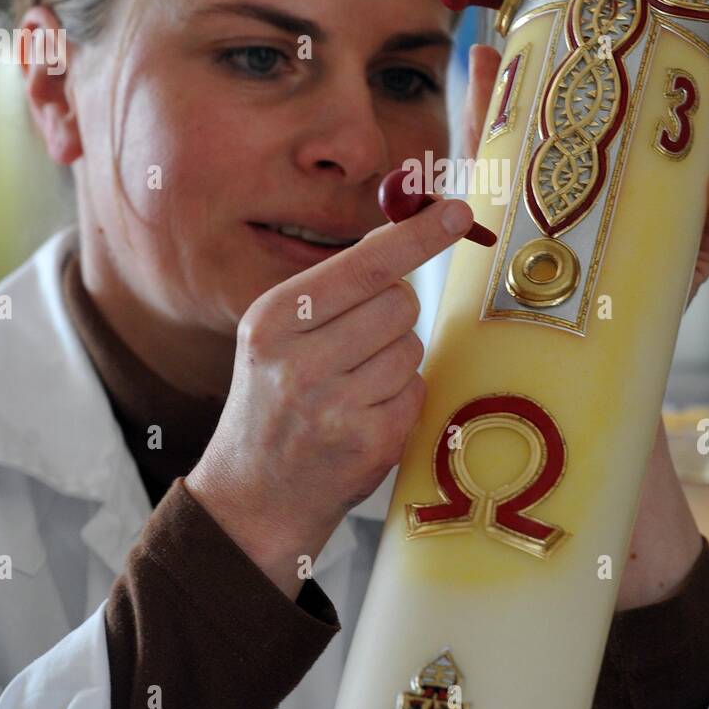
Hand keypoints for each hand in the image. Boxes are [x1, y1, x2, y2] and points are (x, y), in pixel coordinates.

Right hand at [186, 195, 473, 598]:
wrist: (252, 498)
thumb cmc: (275, 403)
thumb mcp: (279, 337)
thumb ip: (335, 289)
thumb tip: (401, 232)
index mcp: (273, 319)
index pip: (365, 263)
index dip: (418, 235)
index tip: (456, 211)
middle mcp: (297, 359)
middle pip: (400, 302)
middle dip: (395, 318)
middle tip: (357, 348)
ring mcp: (333, 405)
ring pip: (413, 347)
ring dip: (397, 363)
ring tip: (353, 390)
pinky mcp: (367, 442)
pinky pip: (417, 391)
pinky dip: (401, 400)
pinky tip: (364, 418)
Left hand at [462, 0, 708, 306]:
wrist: (529, 323)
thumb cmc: (525, 238)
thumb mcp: (501, 171)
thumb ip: (495, 118)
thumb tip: (484, 54)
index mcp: (644, 150)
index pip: (691, 92)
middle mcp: (672, 184)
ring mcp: (680, 228)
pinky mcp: (678, 275)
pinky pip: (705, 242)